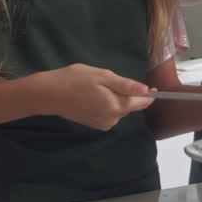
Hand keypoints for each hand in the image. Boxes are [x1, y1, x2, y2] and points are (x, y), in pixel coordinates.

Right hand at [28, 64, 153, 130]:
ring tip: (97, 87)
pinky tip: (92, 96)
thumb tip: (146, 90)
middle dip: (125, 94)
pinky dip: (106, 104)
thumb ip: (125, 85)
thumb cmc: (75, 80)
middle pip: (129, 106)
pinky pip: (109, 113)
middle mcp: (112, 119)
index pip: (141, 103)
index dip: (148, 95)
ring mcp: (103, 124)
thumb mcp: (102, 76)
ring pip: (118, 109)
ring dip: (115, 99)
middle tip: (108, 80)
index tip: (153, 87)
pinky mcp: (94, 125)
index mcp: (116, 106)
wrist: (49, 94)